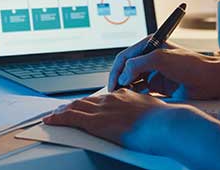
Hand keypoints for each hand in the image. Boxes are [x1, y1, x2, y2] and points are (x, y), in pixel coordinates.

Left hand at [43, 89, 175, 147]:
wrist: (169, 124)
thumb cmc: (167, 122)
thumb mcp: (153, 111)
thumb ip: (142, 111)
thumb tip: (141, 117)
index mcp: (125, 95)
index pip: (101, 99)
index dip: (89, 103)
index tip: (83, 106)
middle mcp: (112, 99)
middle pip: (85, 101)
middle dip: (71, 106)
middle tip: (60, 110)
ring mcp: (104, 109)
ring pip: (75, 107)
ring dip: (62, 112)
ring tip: (53, 116)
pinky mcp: (98, 122)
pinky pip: (72, 118)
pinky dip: (58, 119)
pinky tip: (50, 121)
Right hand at [108, 35, 219, 99]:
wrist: (211, 80)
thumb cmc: (192, 64)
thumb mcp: (162, 59)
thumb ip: (139, 63)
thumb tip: (123, 74)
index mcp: (149, 45)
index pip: (125, 57)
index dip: (117, 70)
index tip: (114, 83)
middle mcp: (149, 58)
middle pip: (125, 69)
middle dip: (119, 80)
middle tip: (115, 93)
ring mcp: (153, 72)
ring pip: (132, 80)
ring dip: (126, 88)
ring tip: (123, 98)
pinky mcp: (158, 85)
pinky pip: (141, 90)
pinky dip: (135, 95)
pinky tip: (133, 101)